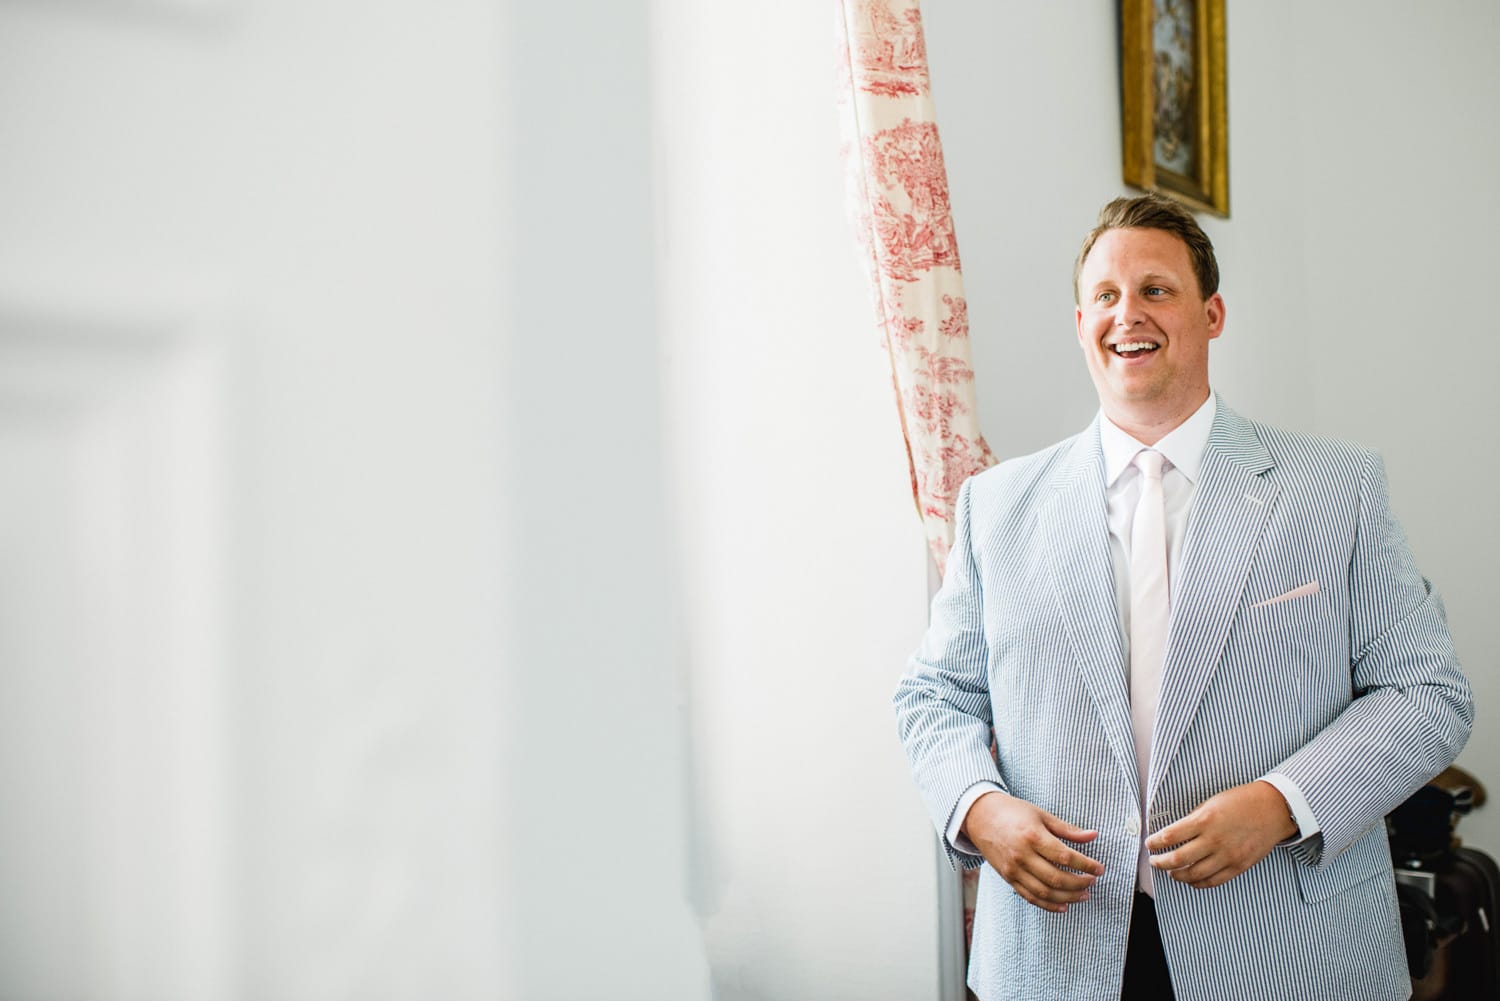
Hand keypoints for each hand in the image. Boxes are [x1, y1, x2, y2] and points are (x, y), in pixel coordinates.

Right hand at [962, 791, 1102, 912]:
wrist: (980, 816)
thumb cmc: (1013, 812)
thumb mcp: (1041, 815)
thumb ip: (1067, 829)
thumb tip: (1093, 836)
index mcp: (1033, 836)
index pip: (1065, 857)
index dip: (1086, 865)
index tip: (1099, 869)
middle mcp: (1022, 855)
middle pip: (1056, 878)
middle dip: (1079, 884)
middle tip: (1092, 882)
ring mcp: (1013, 869)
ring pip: (1044, 892)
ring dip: (1067, 897)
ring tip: (1083, 895)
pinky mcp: (1008, 877)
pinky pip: (1030, 897)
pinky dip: (1048, 905)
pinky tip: (1063, 905)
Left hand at [1146, 780, 1297, 888]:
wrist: (1273, 809)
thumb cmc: (1241, 801)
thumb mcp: (1211, 803)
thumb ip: (1193, 820)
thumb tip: (1174, 834)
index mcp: (1204, 820)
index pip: (1170, 836)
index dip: (1155, 842)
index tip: (1149, 843)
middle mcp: (1214, 841)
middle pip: (1178, 860)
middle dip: (1160, 863)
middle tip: (1153, 861)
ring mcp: (1227, 856)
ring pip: (1194, 875)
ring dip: (1177, 876)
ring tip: (1170, 872)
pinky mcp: (1239, 866)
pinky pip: (1213, 881)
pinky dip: (1198, 883)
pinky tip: (1190, 880)